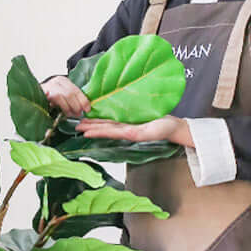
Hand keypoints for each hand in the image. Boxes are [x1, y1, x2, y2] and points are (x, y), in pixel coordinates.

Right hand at [40, 75, 90, 116]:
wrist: (31, 97)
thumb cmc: (48, 99)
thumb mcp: (61, 96)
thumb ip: (71, 99)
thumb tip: (83, 108)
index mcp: (64, 81)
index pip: (77, 90)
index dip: (83, 100)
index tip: (88, 109)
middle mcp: (57, 81)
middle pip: (71, 93)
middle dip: (77, 105)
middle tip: (79, 114)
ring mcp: (49, 85)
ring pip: (64, 96)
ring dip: (69, 107)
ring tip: (71, 114)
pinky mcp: (43, 92)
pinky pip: (56, 99)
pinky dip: (62, 107)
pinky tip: (63, 112)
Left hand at [76, 114, 192, 146]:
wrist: (174, 127)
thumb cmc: (165, 129)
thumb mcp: (153, 132)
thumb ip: (141, 133)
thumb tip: (129, 134)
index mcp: (130, 133)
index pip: (110, 132)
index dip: (97, 131)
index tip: (85, 132)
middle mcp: (126, 130)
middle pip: (105, 128)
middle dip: (91, 127)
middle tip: (76, 127)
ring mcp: (128, 125)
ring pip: (108, 124)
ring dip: (95, 124)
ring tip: (82, 123)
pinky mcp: (131, 121)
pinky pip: (116, 119)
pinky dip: (105, 119)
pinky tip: (98, 116)